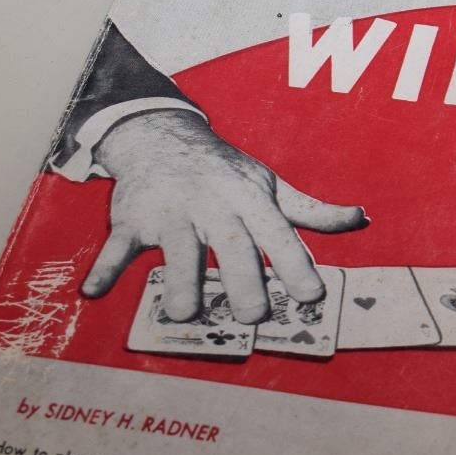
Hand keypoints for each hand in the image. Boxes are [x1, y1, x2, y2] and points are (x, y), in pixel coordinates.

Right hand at [80, 109, 367, 322]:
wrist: (161, 137)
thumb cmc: (226, 174)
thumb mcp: (271, 187)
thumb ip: (312, 212)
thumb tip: (360, 220)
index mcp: (250, 200)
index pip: (277, 234)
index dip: (294, 263)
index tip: (311, 295)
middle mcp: (213, 205)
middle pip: (231, 244)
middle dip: (242, 279)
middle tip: (252, 317)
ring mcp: (171, 211)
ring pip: (177, 247)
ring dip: (180, 280)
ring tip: (186, 314)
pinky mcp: (132, 219)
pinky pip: (117, 245)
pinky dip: (105, 267)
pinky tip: (94, 292)